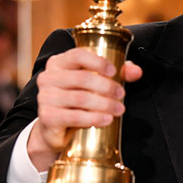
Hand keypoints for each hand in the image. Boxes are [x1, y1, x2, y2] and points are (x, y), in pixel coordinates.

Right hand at [27, 48, 142, 170]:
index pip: (78, 55)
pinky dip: (93, 118)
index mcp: (59, 63)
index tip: (114, 72)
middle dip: (107, 87)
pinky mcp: (47, 116)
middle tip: (122, 95)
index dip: (98, 62)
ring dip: (104, 104)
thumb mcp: (97, 81)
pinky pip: (73, 116)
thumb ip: (119, 73)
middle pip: (82, 78)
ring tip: (119, 109)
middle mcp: (48, 77)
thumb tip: (137, 71)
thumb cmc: (79, 97)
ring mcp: (45, 97)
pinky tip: (107, 120)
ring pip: (80, 98)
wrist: (56, 126)